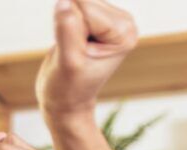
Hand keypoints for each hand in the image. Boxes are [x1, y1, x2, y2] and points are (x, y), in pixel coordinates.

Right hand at [35, 0, 137, 123]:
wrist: (66, 102)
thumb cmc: (68, 88)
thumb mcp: (68, 62)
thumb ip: (67, 30)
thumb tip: (63, 1)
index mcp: (123, 33)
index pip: (86, 8)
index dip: (71, 29)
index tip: (74, 54)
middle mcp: (123, 22)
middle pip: (82, 1)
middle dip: (69, 24)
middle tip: (71, 51)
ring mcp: (111, 19)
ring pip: (74, 2)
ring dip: (65, 24)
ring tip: (72, 48)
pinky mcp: (97, 18)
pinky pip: (71, 5)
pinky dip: (64, 22)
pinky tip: (72, 43)